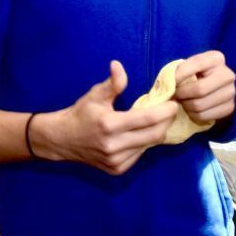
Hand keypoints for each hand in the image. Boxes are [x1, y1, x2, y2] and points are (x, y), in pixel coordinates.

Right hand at [33, 61, 173, 175]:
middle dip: (166, 122)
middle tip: (170, 110)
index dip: (165, 112)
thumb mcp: (94, 95)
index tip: (173, 103)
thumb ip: (112, 83)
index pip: (147, 119)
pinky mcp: (117, 170)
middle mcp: (114, 146)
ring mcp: (116, 161)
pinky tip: (141, 134)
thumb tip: (118, 66)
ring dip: (156, 132)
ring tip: (157, 120)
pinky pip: (140, 155)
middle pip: (154, 135)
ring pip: (148, 146)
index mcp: (109, 125)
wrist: (62, 140)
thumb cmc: (81, 114)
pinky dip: (144, 143)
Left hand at [173, 50, 235, 126]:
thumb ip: (180, 71)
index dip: (180, 74)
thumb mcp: (190, 67)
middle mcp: (227, 75)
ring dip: (186, 106)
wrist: (217, 88)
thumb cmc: (197, 75)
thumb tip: (169, 85)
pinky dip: (193, 115)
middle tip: (175, 95)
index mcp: (216, 59)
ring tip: (183, 102)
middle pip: (199, 89)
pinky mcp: (230, 108)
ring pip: (199, 105)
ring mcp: (231, 92)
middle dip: (182, 94)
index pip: (197, 64)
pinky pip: (203, 116)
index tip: (170, 82)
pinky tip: (192, 109)